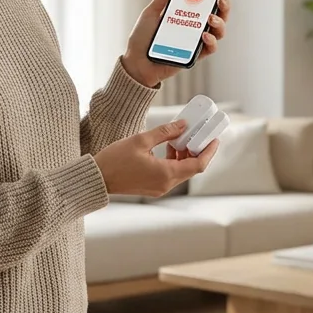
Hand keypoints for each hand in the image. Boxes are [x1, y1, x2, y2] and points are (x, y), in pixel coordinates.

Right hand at [93, 120, 218, 198]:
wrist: (97, 178)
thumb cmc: (115, 160)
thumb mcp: (141, 140)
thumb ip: (165, 132)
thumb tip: (184, 125)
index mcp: (166, 174)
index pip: (198, 164)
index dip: (209, 151)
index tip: (214, 139)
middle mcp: (166, 184)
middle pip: (191, 168)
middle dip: (197, 150)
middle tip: (198, 134)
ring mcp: (159, 188)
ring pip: (181, 171)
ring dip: (184, 155)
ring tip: (180, 137)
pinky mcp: (152, 188)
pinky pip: (171, 174)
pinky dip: (174, 161)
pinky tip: (168, 147)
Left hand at [120, 0, 238, 86]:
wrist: (137, 61)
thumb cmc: (143, 38)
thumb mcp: (151, 12)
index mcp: (187, 14)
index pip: (207, 1)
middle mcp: (195, 27)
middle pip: (218, 14)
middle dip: (225, 5)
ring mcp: (197, 41)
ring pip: (219, 31)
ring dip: (220, 22)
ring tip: (211, 17)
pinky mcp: (196, 55)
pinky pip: (211, 48)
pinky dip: (211, 40)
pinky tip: (204, 35)